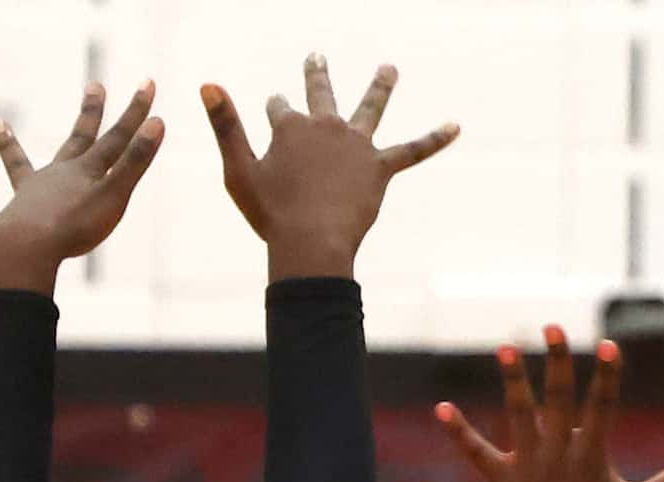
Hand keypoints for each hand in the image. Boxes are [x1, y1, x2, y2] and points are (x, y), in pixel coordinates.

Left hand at [0, 81, 164, 293]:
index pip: (116, 138)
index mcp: (82, 172)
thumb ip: (135, 161)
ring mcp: (29, 198)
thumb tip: (158, 123)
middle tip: (95, 86)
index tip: (148, 86)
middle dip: (89, 114)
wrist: (30, 246)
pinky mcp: (8, 223)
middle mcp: (55, 177)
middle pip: (76, 141)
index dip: (136, 114)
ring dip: (9, 146)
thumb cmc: (75, 225)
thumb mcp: (114, 195)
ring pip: (19, 167)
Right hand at [202, 56, 457, 280]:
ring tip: (390, 69)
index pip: (279, 109)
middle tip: (315, 58)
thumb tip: (206, 82)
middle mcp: (325, 126)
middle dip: (316, 74)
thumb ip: (225, 126)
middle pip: (321, 94)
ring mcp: (354, 145)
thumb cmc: (270, 215)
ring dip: (380, 86)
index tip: (273, 111)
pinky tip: (457, 126)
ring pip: (370, 108)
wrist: (311, 241)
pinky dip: (434, 138)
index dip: (274, 112)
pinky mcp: (379, 168)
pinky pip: (412, 150)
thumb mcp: (238, 171)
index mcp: (289, 127)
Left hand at [439, 328, 663, 481]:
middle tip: (553, 328)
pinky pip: (476, 454)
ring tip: (507, 348)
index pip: (604, 407)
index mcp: (593, 458)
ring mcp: (529, 469)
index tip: (609, 345)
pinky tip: (441, 409)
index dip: (607, 376)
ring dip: (513, 382)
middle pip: (560, 401)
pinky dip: (458, 433)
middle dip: (559, 363)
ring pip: (519, 417)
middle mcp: (560, 458)